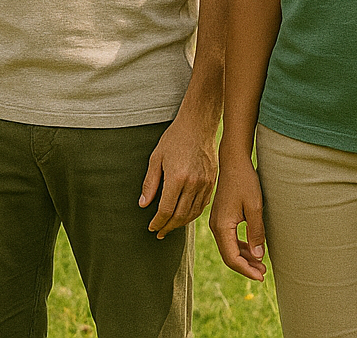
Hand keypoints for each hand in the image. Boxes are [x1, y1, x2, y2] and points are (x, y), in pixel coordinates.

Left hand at [140, 111, 216, 237]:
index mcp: (177, 178)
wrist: (199, 125)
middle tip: (159, 232)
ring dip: (180, 223)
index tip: (151, 227)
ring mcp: (205, 183)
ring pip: (193, 213)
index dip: (157, 222)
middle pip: (180, 215)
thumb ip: (150, 183)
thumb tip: (143, 204)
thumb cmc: (174, 139)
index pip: (166, 210)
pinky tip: (185, 215)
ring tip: (170, 226)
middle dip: (168, 227)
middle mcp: (193, 183)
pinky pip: (203, 205)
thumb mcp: (156, 158)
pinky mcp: (212, 182)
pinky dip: (193, 214)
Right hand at [209, 157, 265, 279]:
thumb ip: (256, 232)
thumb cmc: (245, 181)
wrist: (234, 162)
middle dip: (246, 267)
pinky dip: (241, 248)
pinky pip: (229, 239)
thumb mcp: (255, 207)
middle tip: (263, 274)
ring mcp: (217, 222)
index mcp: (222, 226)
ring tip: (261, 265)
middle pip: (229, 256)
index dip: (246, 270)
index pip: (232, 258)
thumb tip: (258, 256)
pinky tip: (253, 250)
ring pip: (229, 249)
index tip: (261, 276)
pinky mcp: (221, 218)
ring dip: (244, 258)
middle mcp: (216, 226)